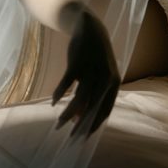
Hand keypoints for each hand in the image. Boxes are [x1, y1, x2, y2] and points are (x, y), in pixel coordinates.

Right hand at [51, 11, 119, 136]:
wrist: (90, 29)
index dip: (95, 125)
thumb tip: (80, 118)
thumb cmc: (94, 57)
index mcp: (114, 83)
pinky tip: (54, 102)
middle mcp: (105, 79)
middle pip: (92, 107)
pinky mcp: (76, 63)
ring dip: (69, 113)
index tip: (84, 137)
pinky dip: (60, 94)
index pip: (105, 110)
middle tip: (71, 138)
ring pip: (79, 98)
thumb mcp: (99, 75)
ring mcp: (90, 70)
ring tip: (60, 124)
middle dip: (81, 125)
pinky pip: (67, 83)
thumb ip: (94, 95)